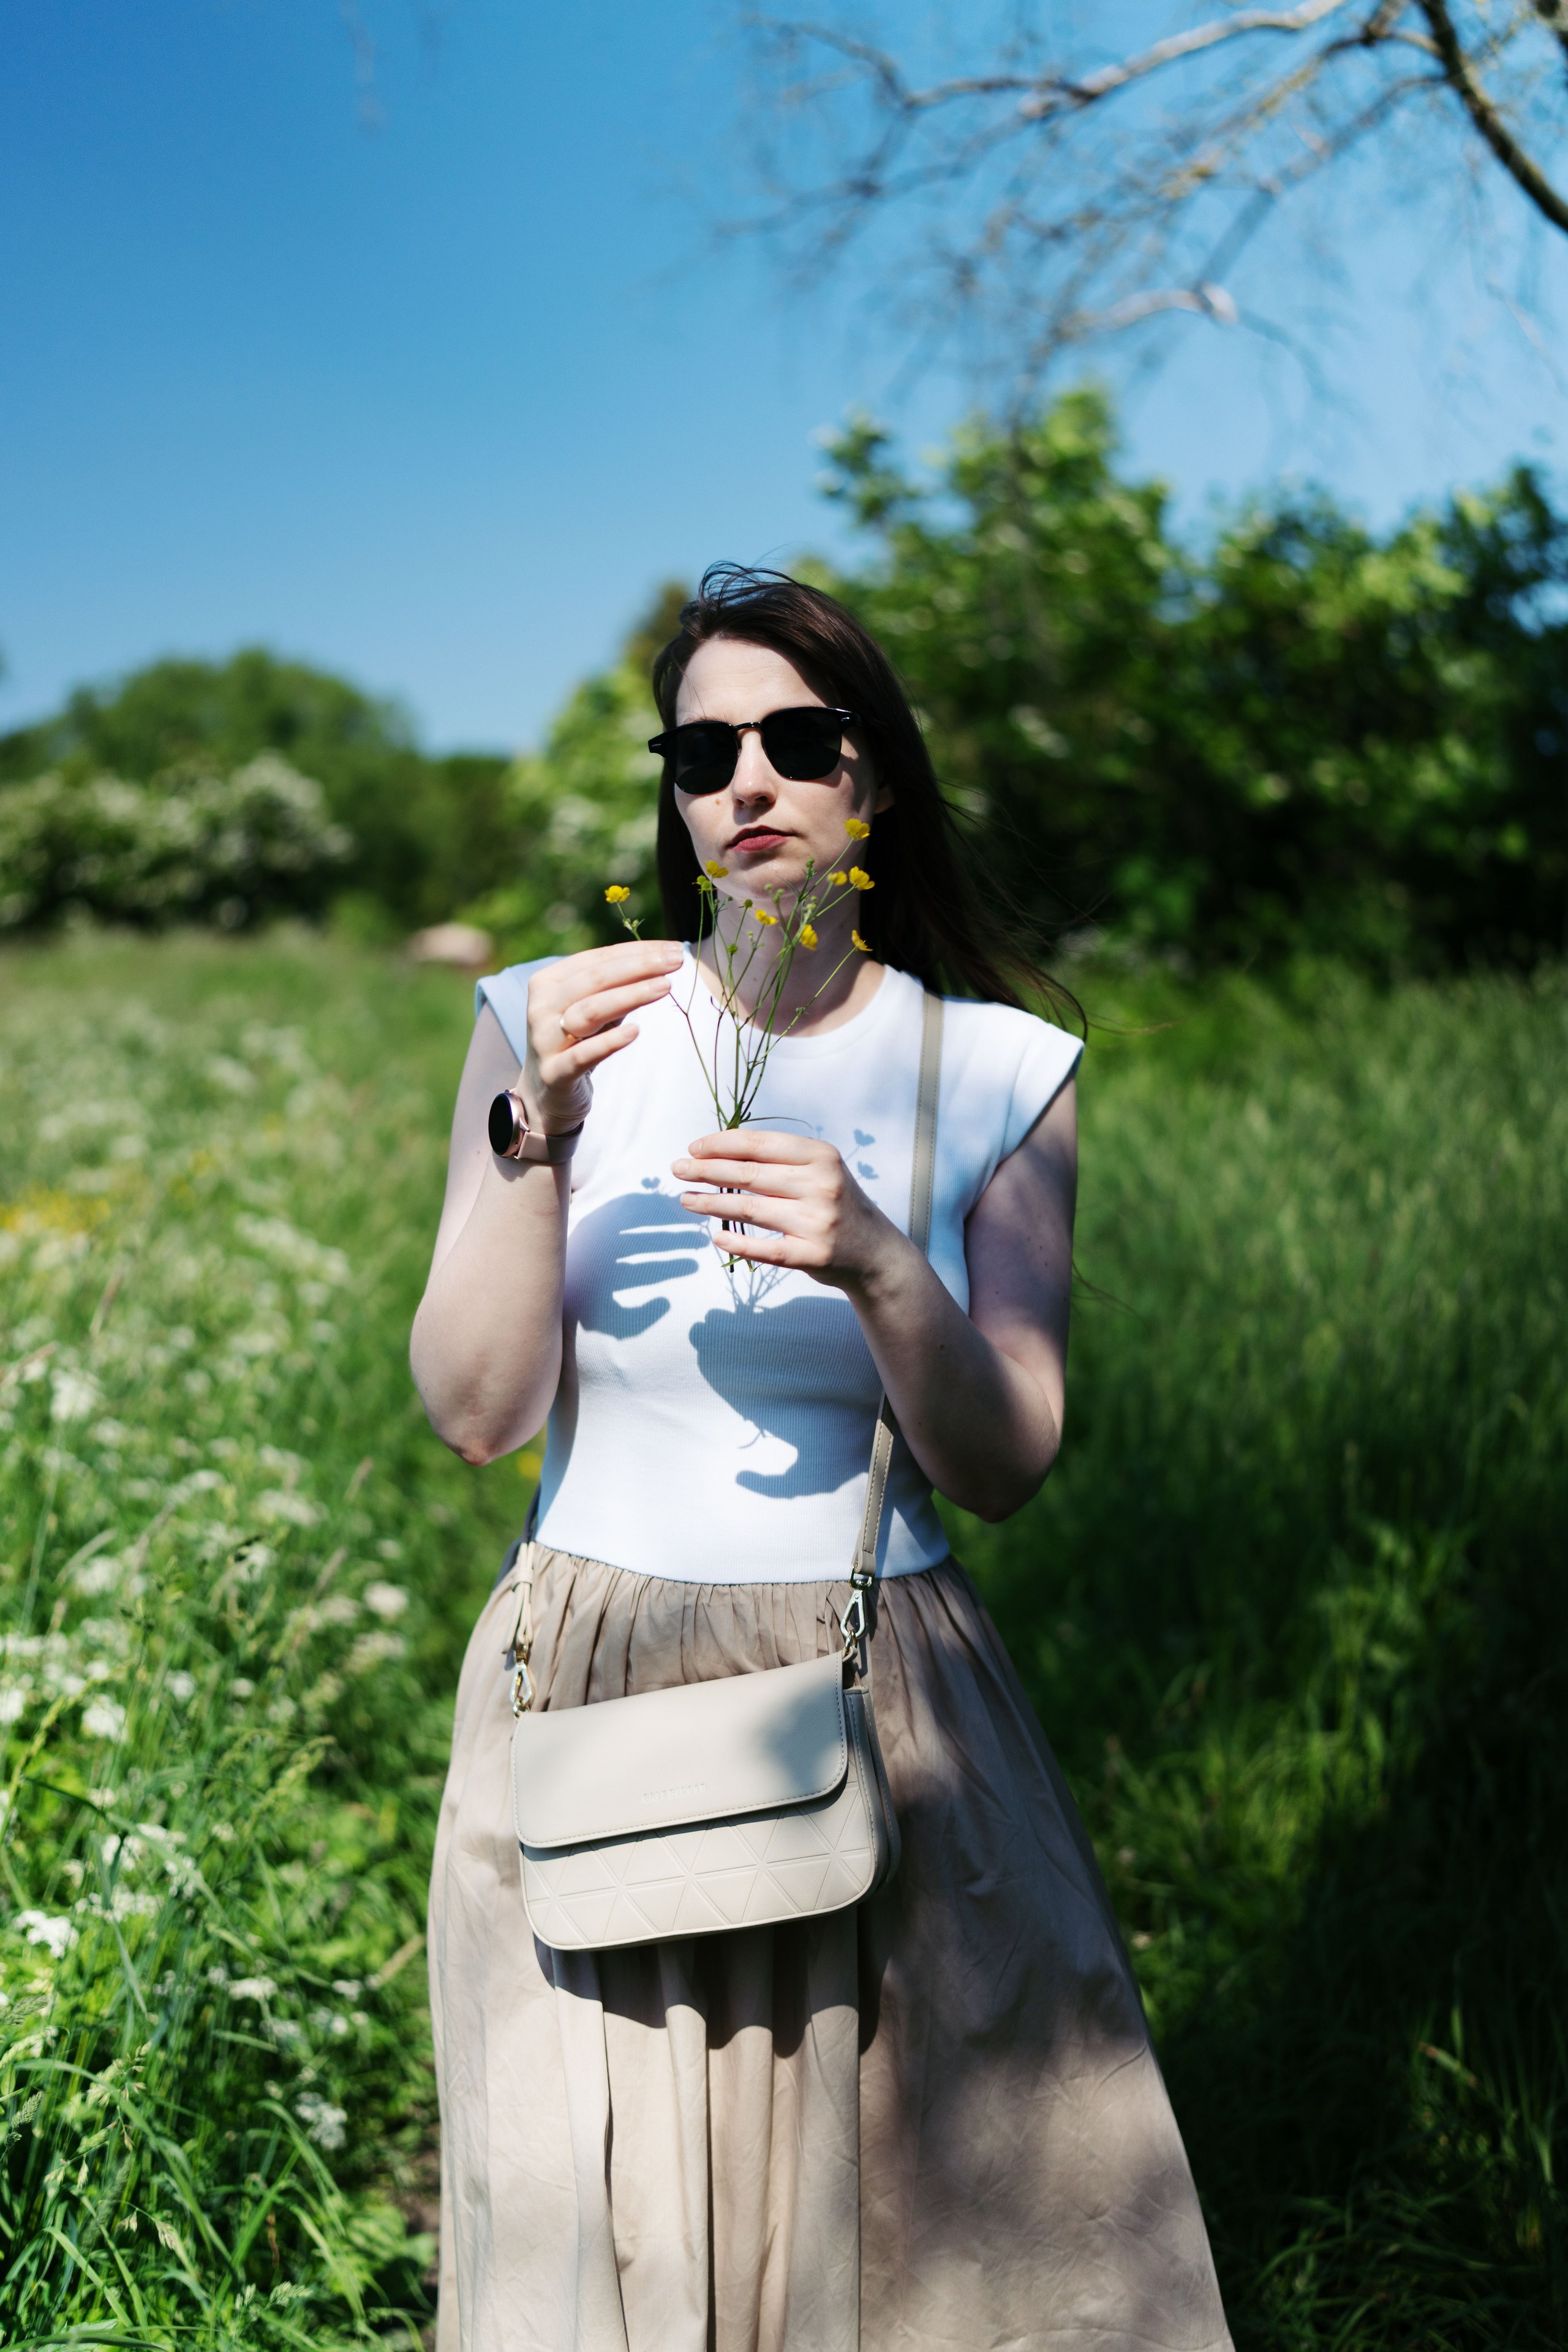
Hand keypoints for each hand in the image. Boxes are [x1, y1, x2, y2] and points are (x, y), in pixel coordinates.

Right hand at [524, 941, 682, 1131]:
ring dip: (630, 996)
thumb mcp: (594, 1010)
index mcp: (549, 982)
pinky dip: (609, 1042)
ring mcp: (545, 1040)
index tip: (674, 949)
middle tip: (675, 961)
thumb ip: (617, 987)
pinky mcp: (554, 1073)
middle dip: (639, 966)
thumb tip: (662, 959)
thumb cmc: (577, 1043)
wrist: (545, 1095)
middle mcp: (542, 1007)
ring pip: (590, 1011)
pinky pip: (582, 1055)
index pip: (598, 960)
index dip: (637, 952)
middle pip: (595, 979)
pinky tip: (635, 1031)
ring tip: (665, 986)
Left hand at [672, 1130, 899, 1289]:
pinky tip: (716, 1238)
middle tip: (677, 1169)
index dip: (721, 1144)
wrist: (875, 1252)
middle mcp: (821, 1185)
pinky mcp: (812, 1255)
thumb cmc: (836, 1204)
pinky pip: (765, 1249)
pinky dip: (738, 1244)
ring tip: (686, 1199)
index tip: (694, 1147)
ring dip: (711, 1205)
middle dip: (706, 1170)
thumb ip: (782, 1159)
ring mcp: (817, 1222)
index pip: (760, 1143)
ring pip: (750, 1210)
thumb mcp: (821, 1170)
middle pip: (749, 1175)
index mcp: (821, 1156)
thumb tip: (721, 1151)